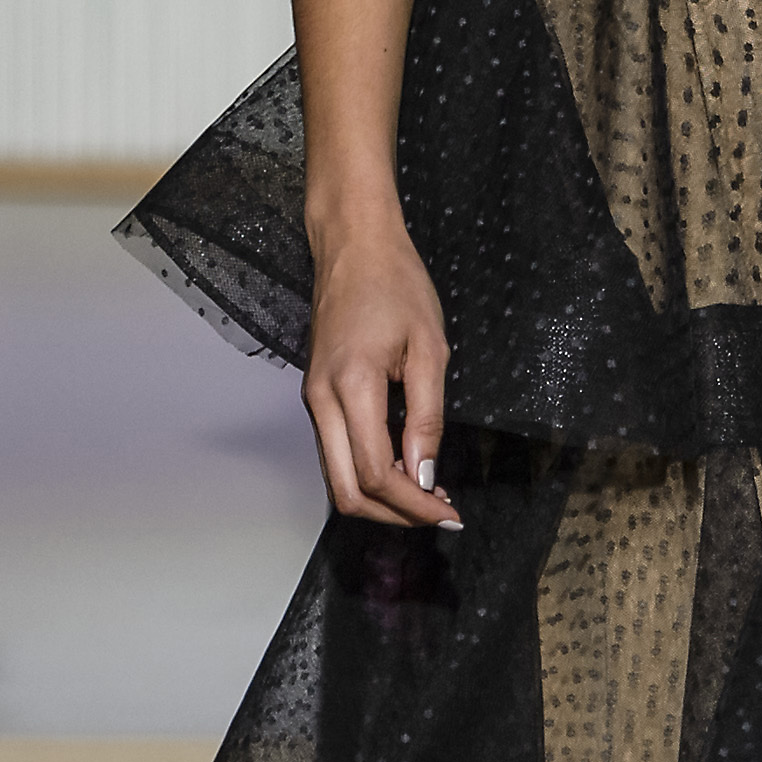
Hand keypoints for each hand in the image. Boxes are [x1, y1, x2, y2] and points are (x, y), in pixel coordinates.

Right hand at [301, 219, 461, 529]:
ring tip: (428, 495)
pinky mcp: (316, 396)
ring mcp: (313, 400)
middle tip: (439, 514)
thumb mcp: (429, 347)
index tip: (448, 513)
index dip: (412, 505)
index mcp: (350, 387)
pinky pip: (336, 454)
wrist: (353, 245)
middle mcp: (321, 401)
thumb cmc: (395, 284)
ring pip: (336, 478)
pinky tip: (404, 468)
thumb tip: (424, 475)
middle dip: (394, 516)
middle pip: (346, 492)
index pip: (375, 474)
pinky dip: (367, 474)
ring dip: (381, 499)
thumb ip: (427, 417)